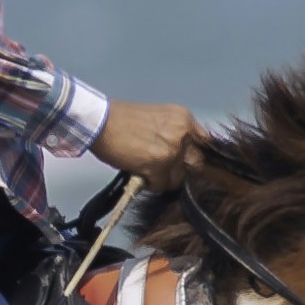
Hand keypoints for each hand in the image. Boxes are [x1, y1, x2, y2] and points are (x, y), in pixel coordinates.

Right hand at [91, 99, 207, 187]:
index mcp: (183, 118)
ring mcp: (172, 149)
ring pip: (178, 178)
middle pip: (196, 165)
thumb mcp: (157, 119)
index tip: (189, 166)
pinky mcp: (158, 164)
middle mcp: (182, 132)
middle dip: (181, 171)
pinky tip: (139, 173)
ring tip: (146, 169)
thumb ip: (174, 134)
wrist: (99, 122)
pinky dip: (150, 184)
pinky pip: (161, 186)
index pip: (205, 145)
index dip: (195, 158)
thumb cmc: (120, 120)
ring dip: (163, 179)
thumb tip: (183, 156)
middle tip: (165, 171)